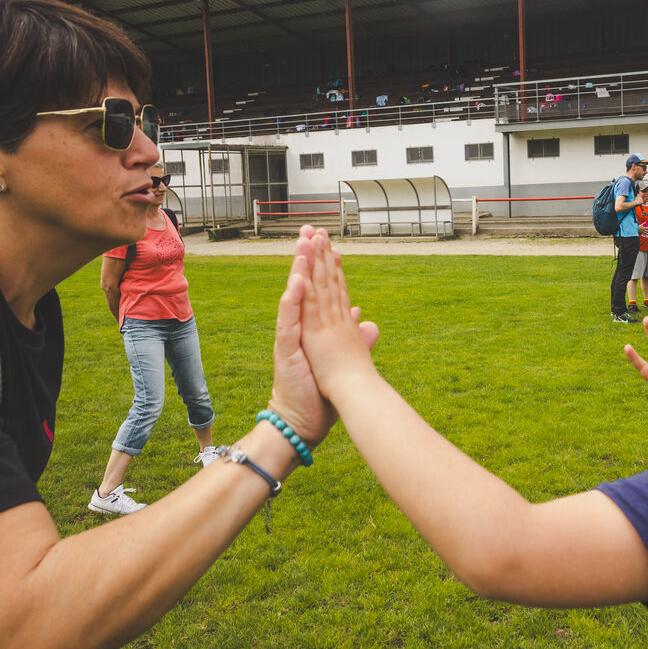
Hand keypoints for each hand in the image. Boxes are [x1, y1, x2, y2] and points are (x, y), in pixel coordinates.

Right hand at [267, 227, 378, 447]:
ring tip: (303, 245)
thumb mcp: (341, 359)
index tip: (329, 240)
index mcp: (316, 327)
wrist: (302, 420)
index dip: (326, 264)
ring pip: (295, 296)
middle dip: (309, 256)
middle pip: (306, 284)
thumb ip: (352, 336)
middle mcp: (301, 327)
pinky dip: (292, 302)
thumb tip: (362, 317)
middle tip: (312, 229)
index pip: (322, 289)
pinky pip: (288, 321)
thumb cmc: (319, 392)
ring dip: (299, 270)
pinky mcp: (285, 349)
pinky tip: (296, 283)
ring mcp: (291, 336)